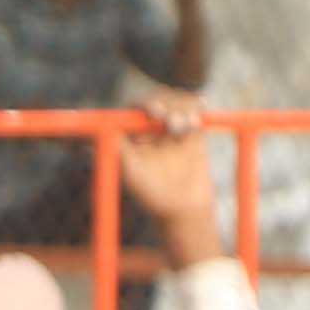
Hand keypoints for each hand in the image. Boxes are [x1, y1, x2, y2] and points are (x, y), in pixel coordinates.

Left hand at [114, 95, 224, 267]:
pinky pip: (195, 110)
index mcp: (131, 135)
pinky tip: (202, 106)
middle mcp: (150, 128)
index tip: (155, 113)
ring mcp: (171, 128)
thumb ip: (121, 150)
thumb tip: (107, 129)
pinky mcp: (193, 131)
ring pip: (178, 102)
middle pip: (159, 99)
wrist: (183, 209)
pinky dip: (198, 106)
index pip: (135, 109)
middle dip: (168, 104)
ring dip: (183, 107)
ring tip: (189, 126)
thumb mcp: (132, 174)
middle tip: (173, 124)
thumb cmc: (153, 195)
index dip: (145, 104)